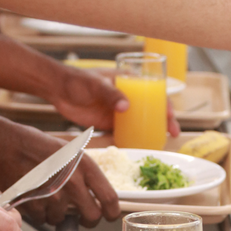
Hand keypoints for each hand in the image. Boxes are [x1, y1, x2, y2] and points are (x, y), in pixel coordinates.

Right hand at [0, 125, 120, 227]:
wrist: (4, 144)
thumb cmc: (35, 144)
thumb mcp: (69, 151)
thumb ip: (84, 172)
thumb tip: (95, 192)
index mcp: (85, 166)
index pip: (111, 199)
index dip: (111, 212)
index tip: (108, 215)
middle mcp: (72, 182)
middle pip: (92, 216)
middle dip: (87, 220)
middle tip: (81, 217)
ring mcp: (53, 196)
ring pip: (63, 219)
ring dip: (57, 214)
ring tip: (48, 197)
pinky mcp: (34, 205)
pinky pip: (42, 219)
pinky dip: (39, 213)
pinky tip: (34, 198)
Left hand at [49, 65, 179, 136]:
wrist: (58, 90)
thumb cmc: (78, 81)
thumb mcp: (96, 85)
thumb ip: (111, 94)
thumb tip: (126, 106)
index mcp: (130, 82)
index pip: (155, 92)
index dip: (166, 106)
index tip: (171, 118)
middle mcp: (128, 97)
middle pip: (151, 110)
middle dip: (164, 122)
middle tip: (173, 135)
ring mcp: (119, 111)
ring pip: (140, 123)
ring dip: (150, 133)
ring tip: (161, 145)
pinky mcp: (109, 122)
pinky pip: (125, 132)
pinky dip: (133, 140)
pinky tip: (140, 149)